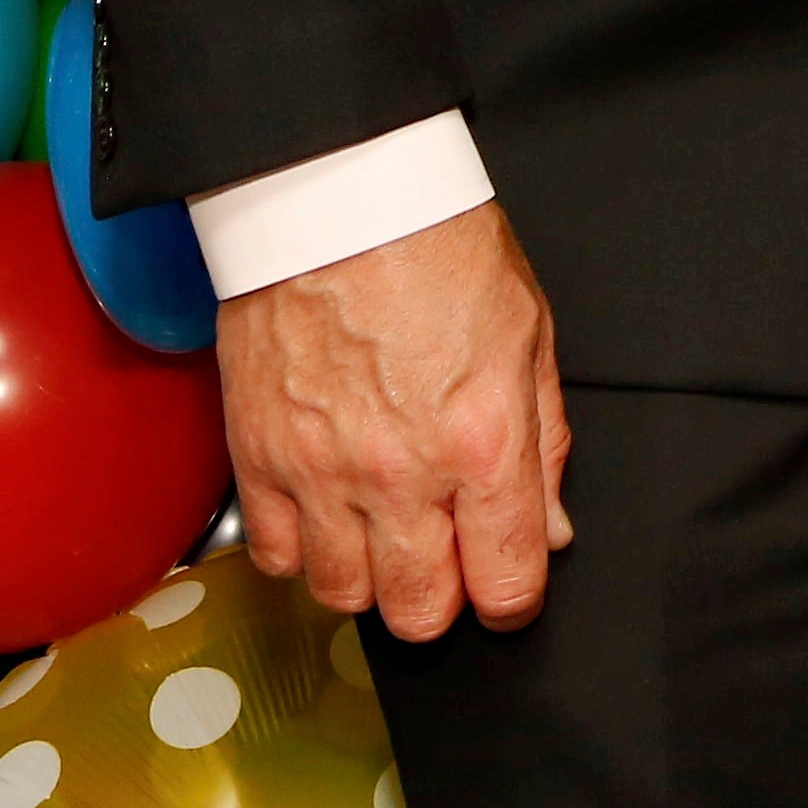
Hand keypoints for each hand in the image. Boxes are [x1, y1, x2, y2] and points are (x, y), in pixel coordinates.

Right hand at [221, 200, 574, 642]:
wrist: (338, 195)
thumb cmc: (438, 246)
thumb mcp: (529, 334)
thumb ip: (543, 444)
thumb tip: (548, 529)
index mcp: (482, 442)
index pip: (507, 582)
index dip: (515, 597)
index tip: (510, 583)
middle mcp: (399, 473)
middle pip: (419, 612)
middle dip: (444, 599)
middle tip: (448, 555)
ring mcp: (320, 472)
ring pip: (343, 596)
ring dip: (370, 576)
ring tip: (385, 529)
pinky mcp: (258, 458)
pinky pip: (276, 557)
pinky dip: (304, 550)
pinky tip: (328, 511)